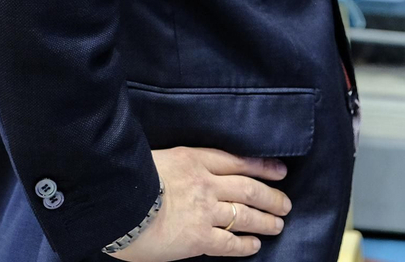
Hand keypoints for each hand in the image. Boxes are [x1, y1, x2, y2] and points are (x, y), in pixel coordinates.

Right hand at [112, 148, 290, 260]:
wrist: (118, 202)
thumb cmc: (129, 178)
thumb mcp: (159, 158)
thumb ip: (180, 164)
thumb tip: (188, 171)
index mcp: (195, 160)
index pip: (237, 161)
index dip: (262, 166)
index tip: (280, 170)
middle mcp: (207, 184)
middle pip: (249, 189)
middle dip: (271, 196)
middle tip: (286, 203)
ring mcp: (205, 212)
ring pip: (245, 215)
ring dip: (266, 220)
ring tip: (278, 224)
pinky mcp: (198, 238)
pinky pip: (229, 243)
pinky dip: (244, 244)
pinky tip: (254, 245)